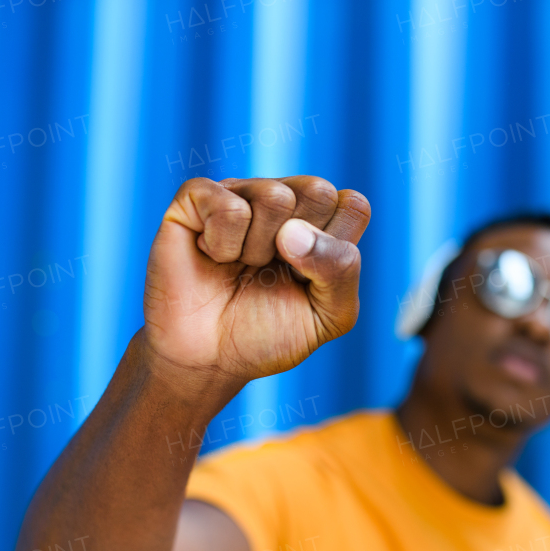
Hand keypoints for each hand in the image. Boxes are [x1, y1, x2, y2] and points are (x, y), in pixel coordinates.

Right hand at [142, 176, 370, 380]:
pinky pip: (227, 207)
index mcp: (319, 221)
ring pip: (274, 196)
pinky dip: (221, 246)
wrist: (208, 360)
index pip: (353, 205)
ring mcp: (239, 193)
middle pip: (318, 190)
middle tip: (272, 272)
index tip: (308, 279)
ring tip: (240, 267)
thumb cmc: (268, 335)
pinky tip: (211, 256)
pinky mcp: (196, 198)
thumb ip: (341, 272)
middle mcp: (282, 199)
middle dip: (299, 248)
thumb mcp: (328, 316)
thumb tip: (293, 232)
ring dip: (257, 250)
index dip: (334, 249)